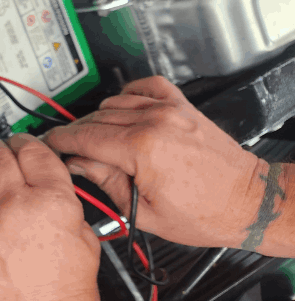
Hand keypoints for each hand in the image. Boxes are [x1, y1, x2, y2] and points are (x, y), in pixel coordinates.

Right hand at [43, 76, 262, 249]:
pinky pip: (147, 86)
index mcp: (142, 149)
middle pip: (95, 119)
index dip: (61, 142)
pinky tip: (123, 108)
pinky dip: (129, 93)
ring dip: (98, 118)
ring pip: (115, 103)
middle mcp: (155, 122)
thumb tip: (79, 165)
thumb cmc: (206, 214)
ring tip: (94, 137)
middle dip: (76, 133)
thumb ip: (105, 182)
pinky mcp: (183, 106)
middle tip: (67, 148)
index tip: (50, 146)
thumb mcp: (143, 212)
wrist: (250, 203)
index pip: (85, 137)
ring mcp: (170, 110)